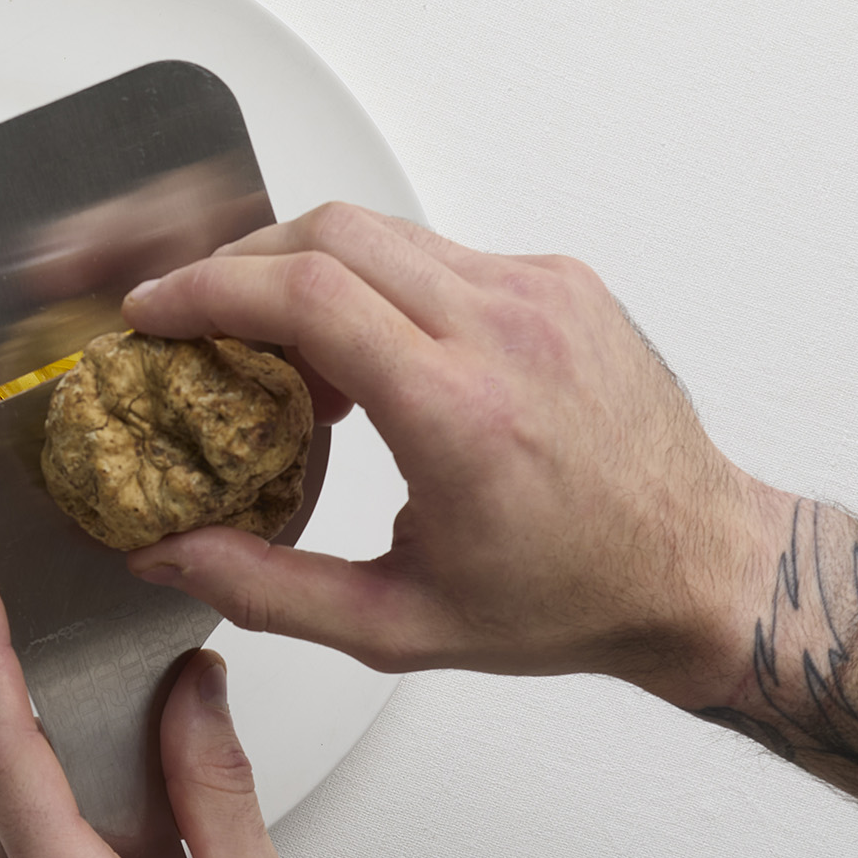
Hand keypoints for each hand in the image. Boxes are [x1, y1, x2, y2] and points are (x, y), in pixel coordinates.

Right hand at [118, 201, 779, 705]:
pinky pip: (440, 253)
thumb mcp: (398, 626)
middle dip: (242, 263)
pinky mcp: (562, 282)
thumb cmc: (569, 600)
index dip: (209, 289)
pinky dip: (381, 284)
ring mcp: (541, 294)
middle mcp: (505, 332)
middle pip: (332, 232)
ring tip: (285, 350)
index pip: (307, 294)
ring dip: (309, 270)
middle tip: (200, 318)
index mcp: (461, 415)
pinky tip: (372, 355)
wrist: (701, 569)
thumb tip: (166, 557)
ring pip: (384, 231)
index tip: (156, 312)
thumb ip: (266, 591)